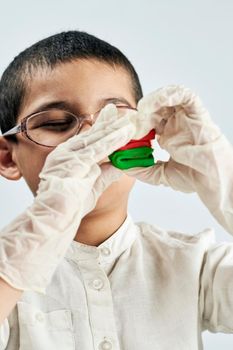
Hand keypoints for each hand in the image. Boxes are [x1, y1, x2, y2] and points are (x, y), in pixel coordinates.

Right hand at [0, 104, 135, 292]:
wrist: (56, 219)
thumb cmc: (72, 204)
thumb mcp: (95, 185)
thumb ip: (108, 173)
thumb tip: (123, 163)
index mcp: (69, 156)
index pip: (89, 137)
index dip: (103, 127)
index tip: (115, 116)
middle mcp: (67, 152)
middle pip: (92, 134)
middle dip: (110, 122)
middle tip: (123, 110)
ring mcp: (68, 156)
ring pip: (96, 139)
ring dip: (114, 129)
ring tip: (130, 121)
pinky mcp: (72, 163)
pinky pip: (97, 149)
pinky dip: (112, 141)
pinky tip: (123, 134)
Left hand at [126, 85, 232, 232]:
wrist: (213, 182)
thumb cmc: (194, 177)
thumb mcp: (161, 175)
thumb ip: (143, 170)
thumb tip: (123, 166)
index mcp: (168, 135)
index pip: (147, 121)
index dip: (134, 123)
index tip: (124, 131)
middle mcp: (176, 124)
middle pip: (154, 108)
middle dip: (141, 113)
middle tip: (133, 125)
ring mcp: (186, 118)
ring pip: (167, 97)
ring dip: (152, 101)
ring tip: (143, 112)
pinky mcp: (198, 113)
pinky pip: (186, 95)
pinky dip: (169, 95)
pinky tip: (156, 104)